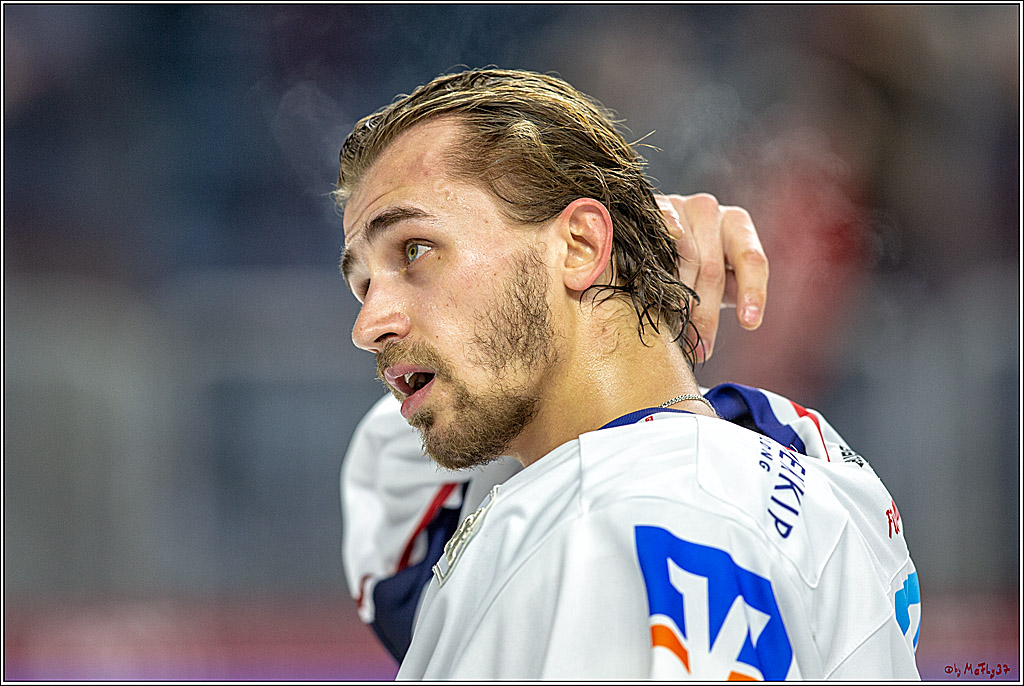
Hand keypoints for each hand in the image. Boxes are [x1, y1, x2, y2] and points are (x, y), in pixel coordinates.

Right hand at [655, 194, 767, 361]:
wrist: (652, 235)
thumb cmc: (692, 264)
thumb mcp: (716, 280)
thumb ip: (724, 295)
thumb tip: (704, 346)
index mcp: (737, 226)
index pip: (752, 261)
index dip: (752, 292)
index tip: (749, 323)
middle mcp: (711, 211)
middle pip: (712, 269)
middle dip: (706, 314)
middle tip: (700, 349)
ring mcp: (680, 206)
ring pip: (684, 256)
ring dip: (678, 297)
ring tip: (673, 328)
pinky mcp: (651, 206)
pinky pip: (659, 228)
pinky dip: (662, 244)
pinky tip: (658, 261)